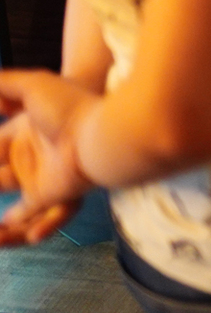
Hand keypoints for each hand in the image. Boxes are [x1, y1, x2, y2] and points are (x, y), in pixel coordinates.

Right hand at [0, 70, 95, 245]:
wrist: (99, 131)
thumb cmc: (69, 105)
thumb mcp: (33, 86)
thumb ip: (5, 85)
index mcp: (24, 128)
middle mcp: (29, 153)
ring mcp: (37, 175)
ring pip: (5, 191)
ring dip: (1, 210)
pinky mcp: (46, 196)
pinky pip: (25, 215)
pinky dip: (13, 225)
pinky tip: (3, 227)